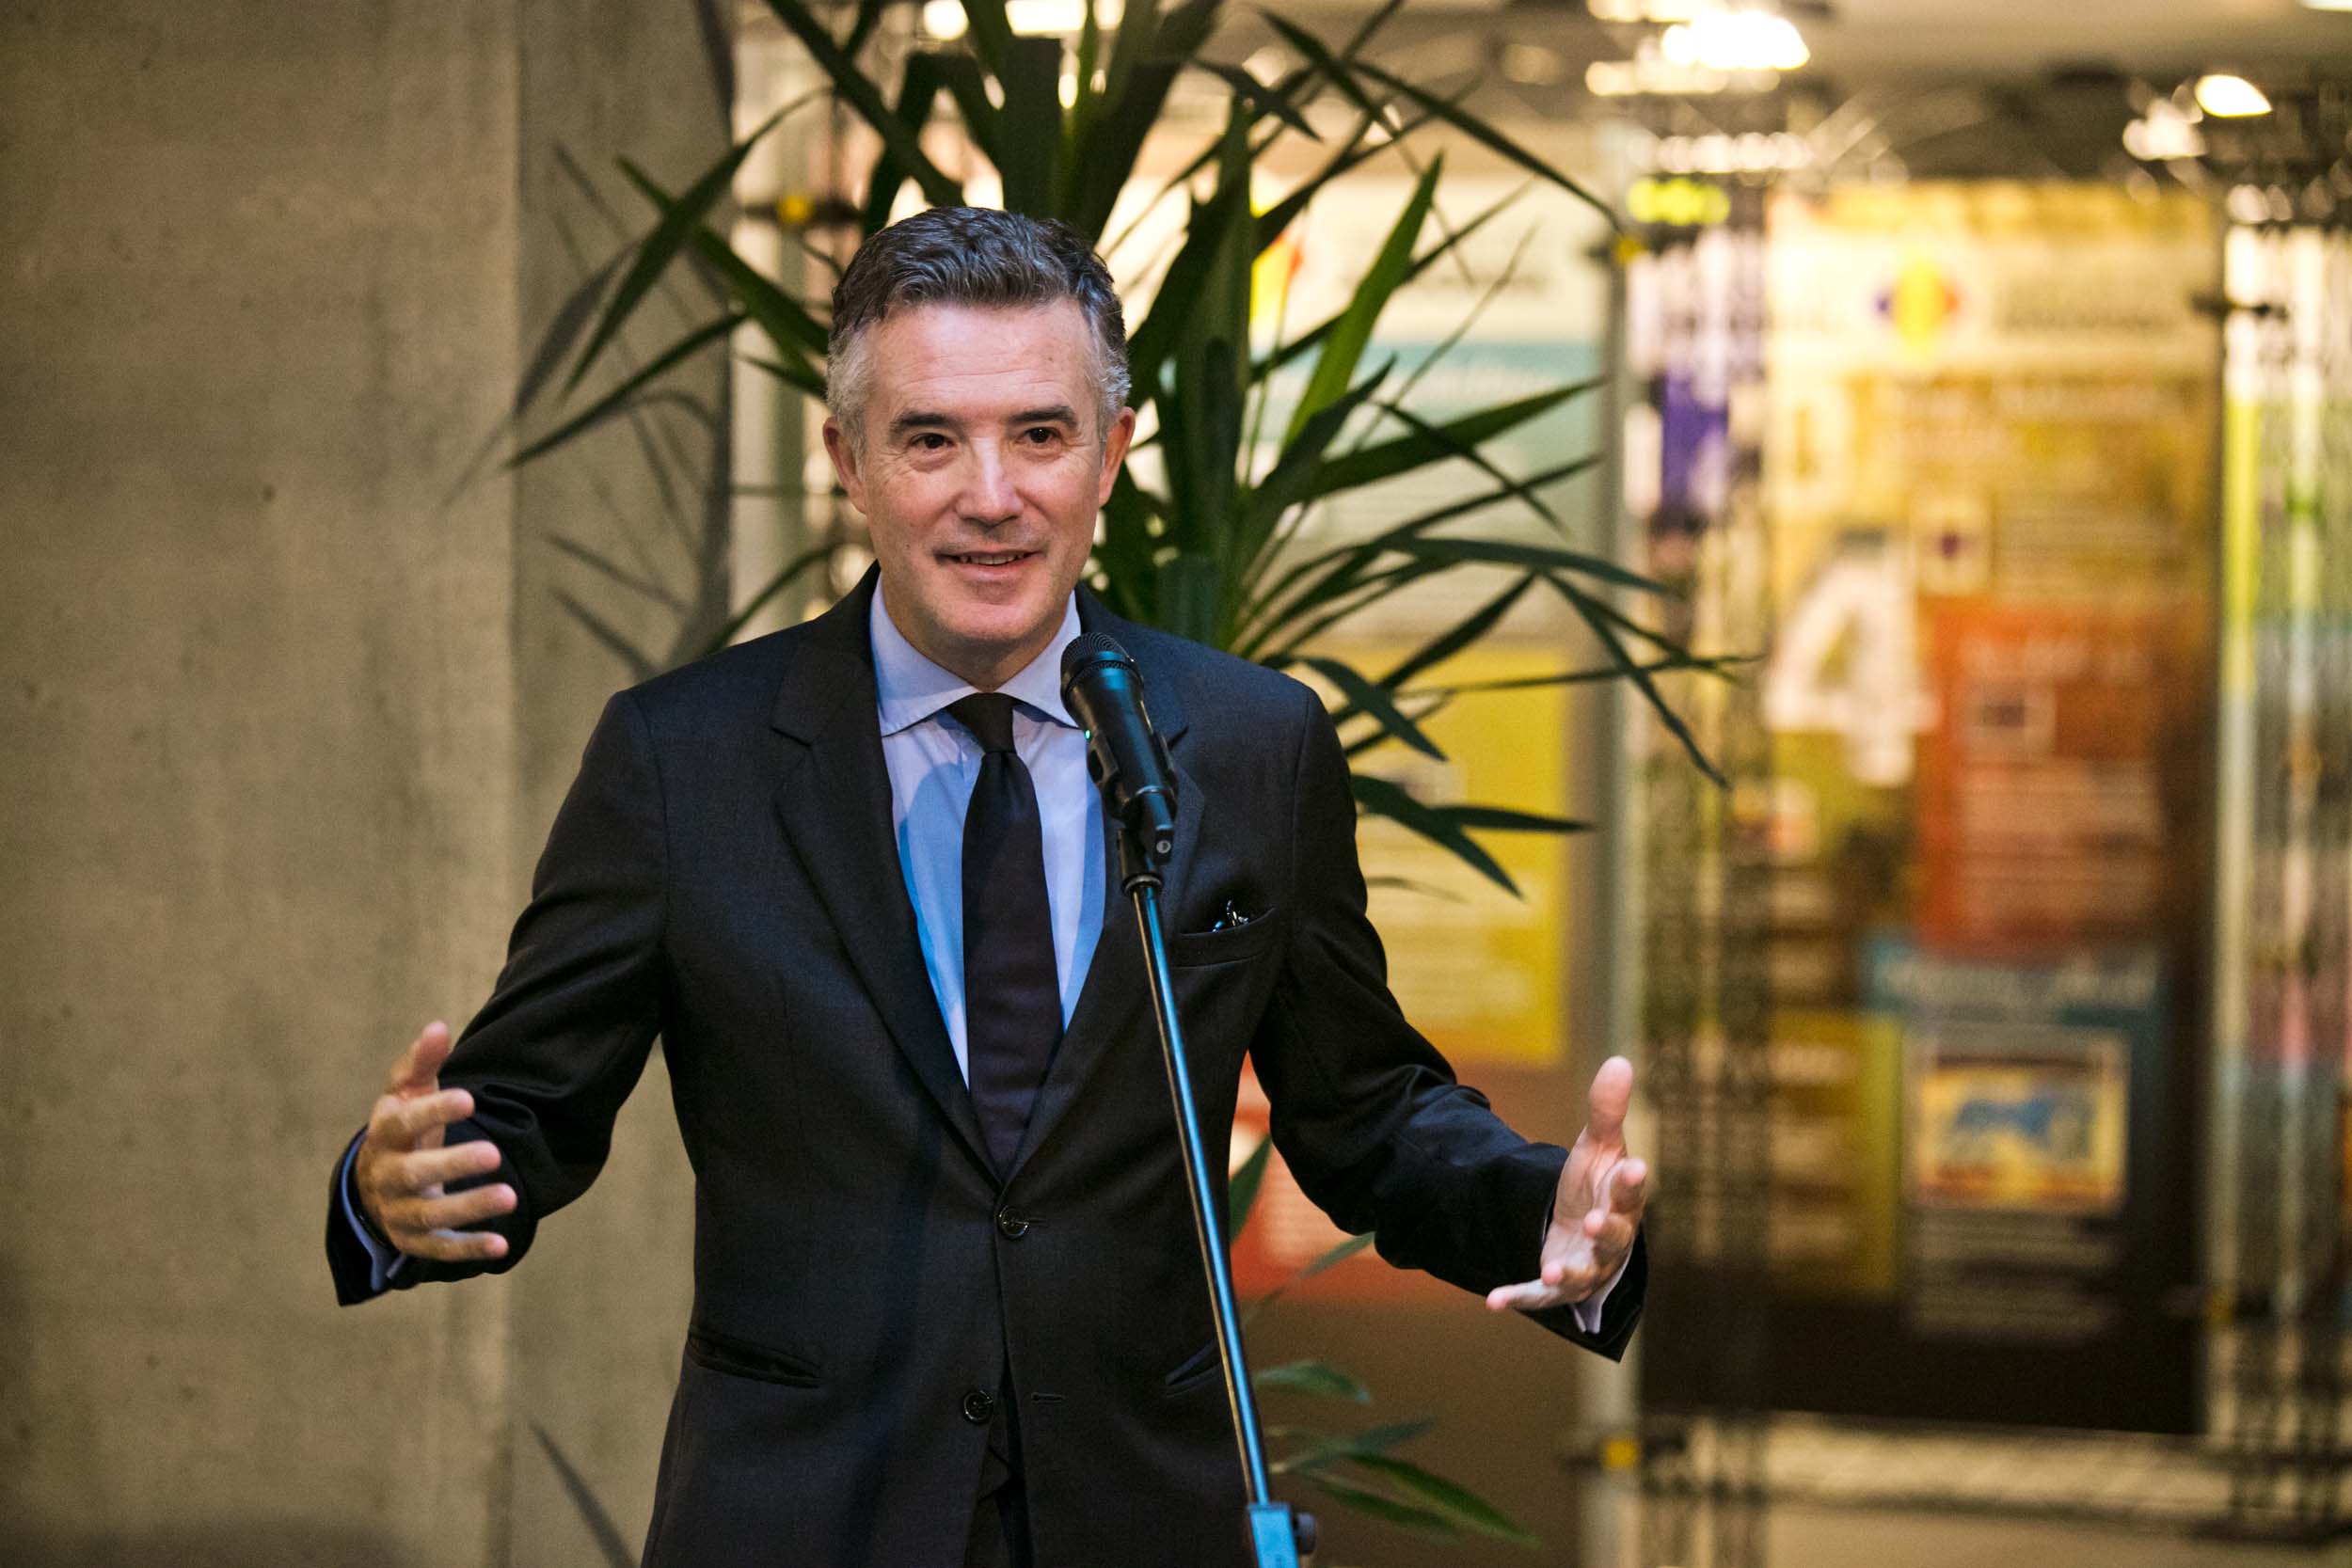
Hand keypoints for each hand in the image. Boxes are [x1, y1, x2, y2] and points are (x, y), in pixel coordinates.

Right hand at [352, 1021, 514, 1262]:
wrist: (374, 1181)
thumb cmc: (402, 1128)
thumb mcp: (406, 1093)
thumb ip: (421, 1062)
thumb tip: (438, 1027)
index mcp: (385, 1135)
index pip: (404, 1123)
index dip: (433, 1112)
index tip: (468, 1098)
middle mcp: (387, 1176)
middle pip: (415, 1174)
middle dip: (453, 1165)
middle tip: (494, 1153)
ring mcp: (398, 1212)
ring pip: (431, 1215)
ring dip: (469, 1207)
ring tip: (510, 1196)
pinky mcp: (414, 1240)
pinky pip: (440, 1250)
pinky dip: (469, 1249)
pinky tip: (502, 1245)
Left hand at [1486, 1055, 1647, 1312]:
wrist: (1583, 1225)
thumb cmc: (1598, 1183)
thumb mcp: (1598, 1145)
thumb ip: (1606, 1110)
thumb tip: (1619, 1061)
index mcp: (1623, 1200)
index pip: (1631, 1189)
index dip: (1631, 1180)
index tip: (1634, 1165)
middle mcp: (1611, 1238)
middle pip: (1614, 1236)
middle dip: (1606, 1229)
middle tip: (1595, 1220)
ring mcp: (1586, 1264)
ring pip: (1582, 1273)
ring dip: (1566, 1272)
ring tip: (1551, 1270)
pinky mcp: (1557, 1284)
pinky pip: (1539, 1296)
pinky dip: (1519, 1298)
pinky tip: (1493, 1299)